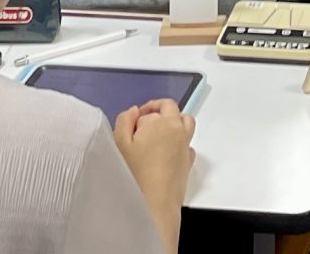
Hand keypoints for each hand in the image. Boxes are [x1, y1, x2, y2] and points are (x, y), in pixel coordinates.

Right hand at [112, 100, 194, 232]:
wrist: (155, 204)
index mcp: (163, 121)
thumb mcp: (120, 143)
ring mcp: (186, 146)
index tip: (135, 120)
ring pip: (186, 123)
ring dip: (174, 123)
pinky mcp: (189, 162)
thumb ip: (125, 120)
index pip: (158, 105)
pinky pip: (187, 143)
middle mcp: (179, 130)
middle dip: (159, 112)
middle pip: (174, 110)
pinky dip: (179, 142)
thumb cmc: (135, 173)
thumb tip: (134, 111)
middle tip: (144, 126)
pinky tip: (165, 154)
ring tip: (156, 137)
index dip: (145, 110)